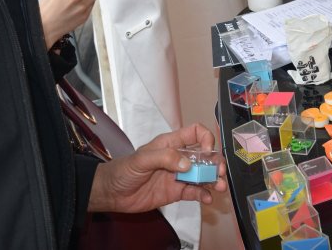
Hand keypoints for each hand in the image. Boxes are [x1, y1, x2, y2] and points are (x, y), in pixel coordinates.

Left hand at [87, 123, 226, 212]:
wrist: (112, 194)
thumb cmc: (123, 170)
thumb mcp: (142, 159)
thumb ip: (164, 158)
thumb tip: (186, 164)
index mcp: (171, 143)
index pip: (195, 133)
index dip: (206, 139)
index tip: (207, 152)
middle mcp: (178, 158)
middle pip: (204, 156)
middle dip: (215, 162)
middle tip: (219, 172)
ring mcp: (178, 175)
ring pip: (202, 175)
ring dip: (213, 180)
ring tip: (219, 187)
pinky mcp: (176, 192)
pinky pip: (194, 192)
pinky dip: (203, 195)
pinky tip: (207, 198)